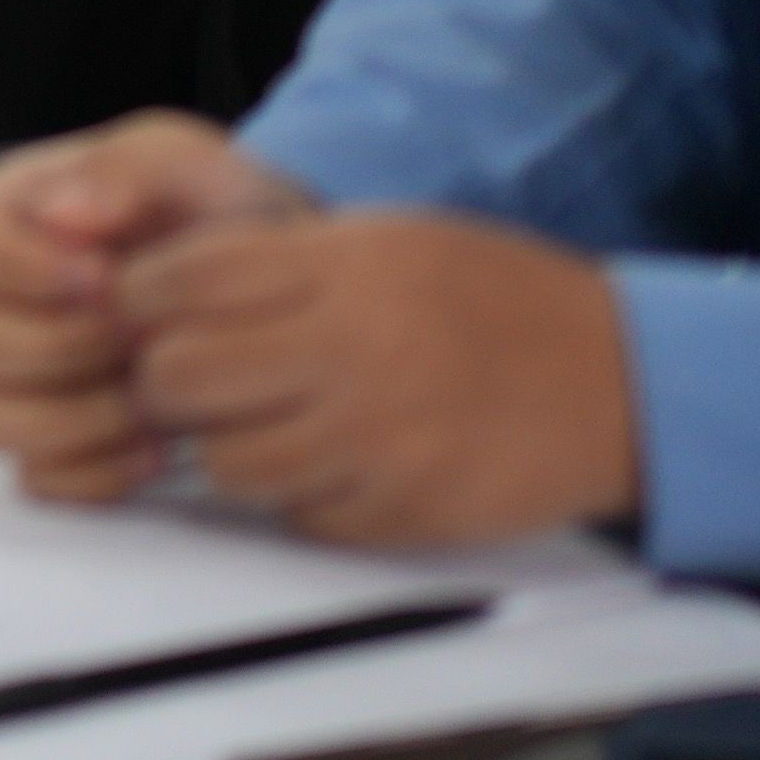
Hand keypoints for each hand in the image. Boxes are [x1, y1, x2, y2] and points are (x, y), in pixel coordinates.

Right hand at [0, 112, 312, 501]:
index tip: (102, 275)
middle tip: (137, 336)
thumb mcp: (183, 164)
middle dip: (57, 343)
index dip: (16, 266)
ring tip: (154, 394)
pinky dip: (98, 471)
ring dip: (77, 414)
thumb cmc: (209, 217)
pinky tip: (157, 445)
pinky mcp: (48, 447)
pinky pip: (38, 479)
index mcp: (3, 218)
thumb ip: (123, 169)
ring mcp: (10, 382)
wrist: (269, 293)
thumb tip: (57, 213)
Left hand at [105, 200, 638, 548]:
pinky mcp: (401, 513)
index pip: (179, 279)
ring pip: (225, 463)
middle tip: (190, 380)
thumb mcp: (388, 240)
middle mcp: (349, 352)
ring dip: (227, 449)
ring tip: (264, 427)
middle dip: (165, 380)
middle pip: (177, 376)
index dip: (142, 296)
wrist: (617, 381)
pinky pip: (296, 519)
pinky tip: (331, 467)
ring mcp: (375, 442)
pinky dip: (297, 500)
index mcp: (342, 268)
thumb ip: (285, 261)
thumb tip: (165, 285)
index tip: (149, 309)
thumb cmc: (496, 298)